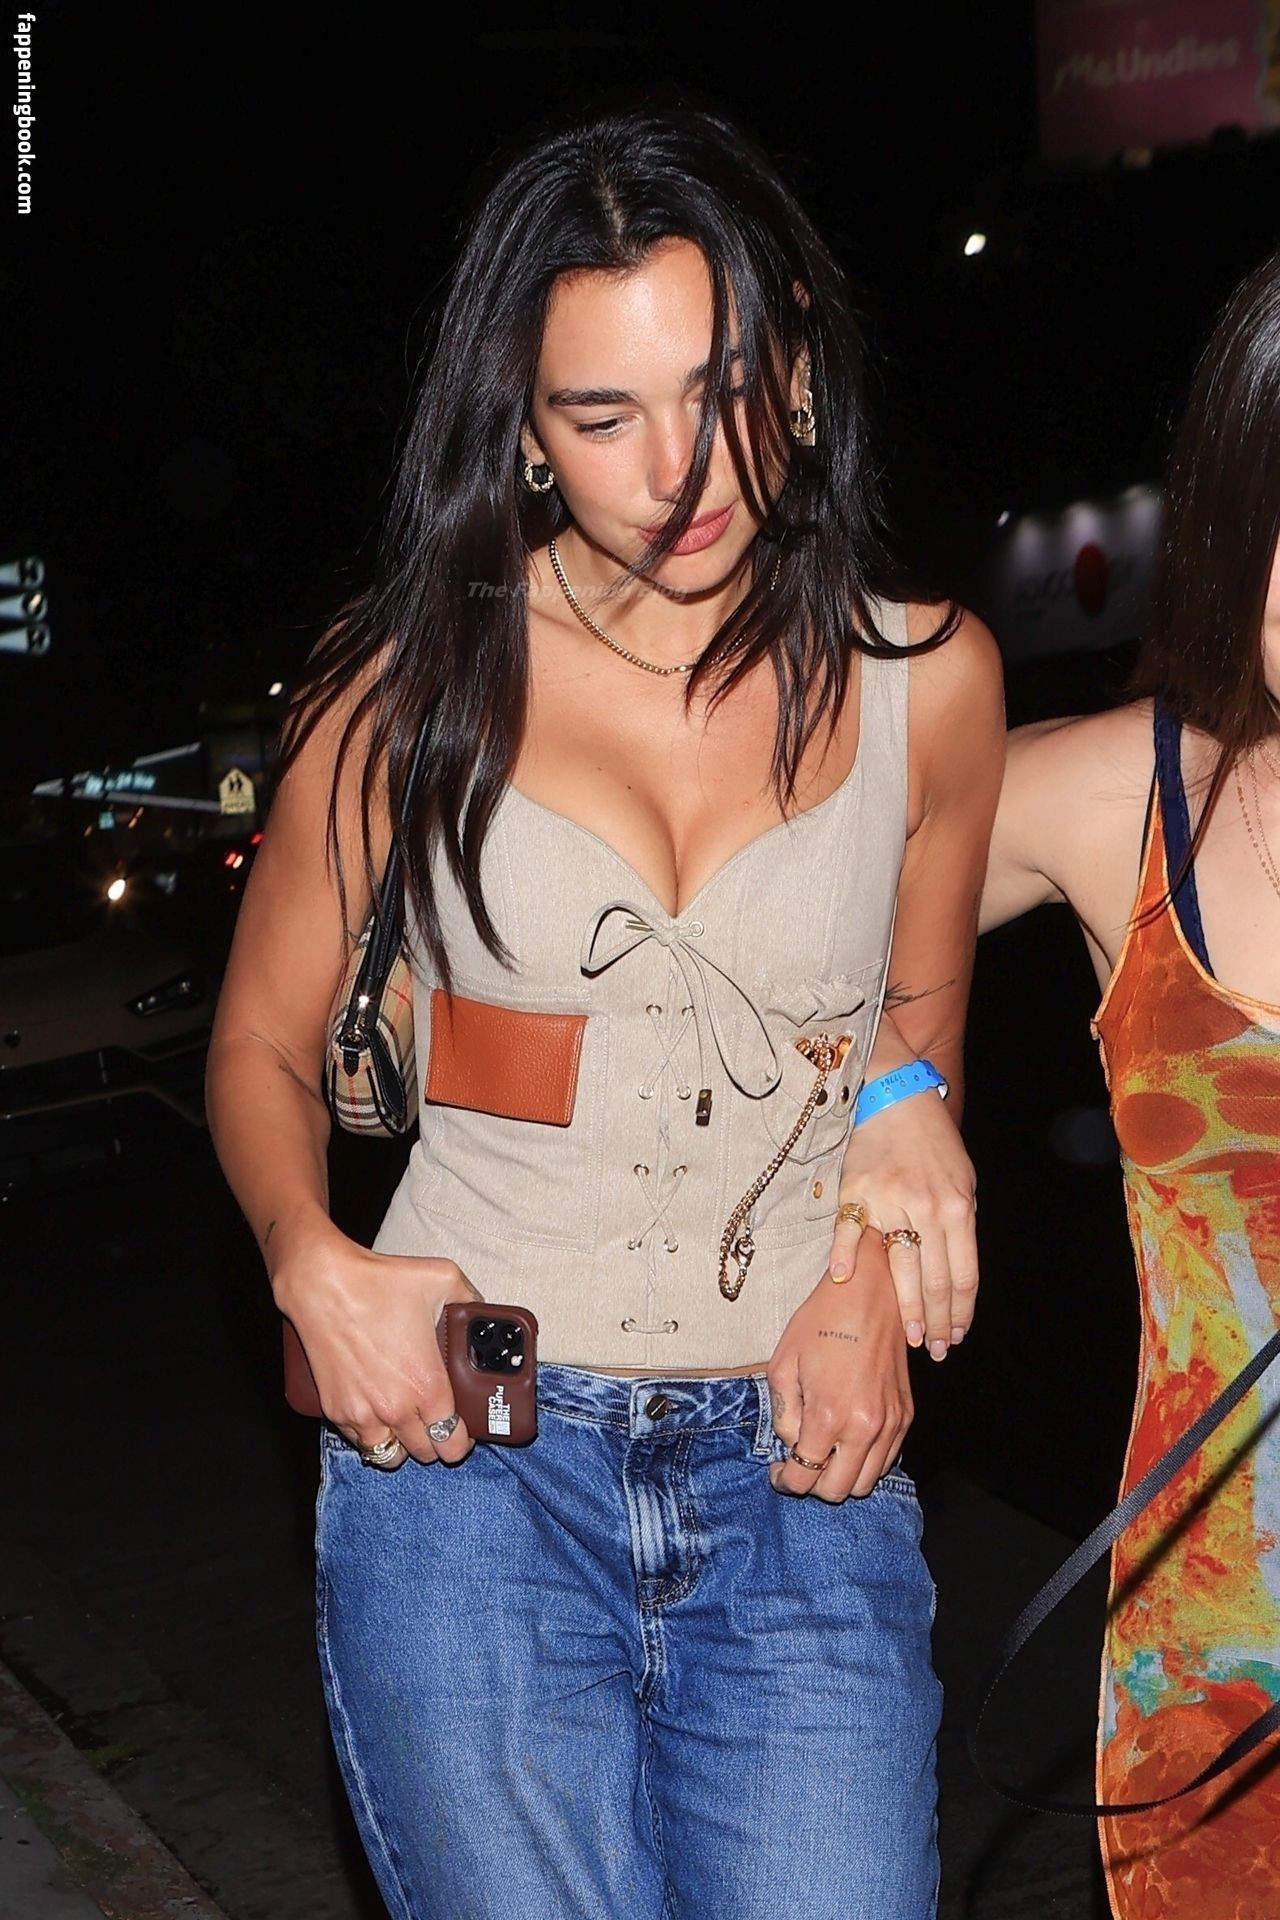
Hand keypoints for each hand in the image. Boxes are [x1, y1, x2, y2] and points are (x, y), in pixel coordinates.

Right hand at [272, 1215, 480, 1468]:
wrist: (322, 1284)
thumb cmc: (379, 1281)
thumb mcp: (443, 1279)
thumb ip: (471, 1298)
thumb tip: (481, 1309)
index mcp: (427, 1386)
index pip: (454, 1442)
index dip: (464, 1439)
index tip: (463, 1428)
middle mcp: (395, 1408)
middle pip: (426, 1453)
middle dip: (436, 1441)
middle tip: (436, 1420)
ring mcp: (362, 1414)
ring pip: (390, 1457)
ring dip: (402, 1446)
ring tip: (406, 1425)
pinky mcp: (335, 1409)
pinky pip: (359, 1442)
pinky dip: (371, 1435)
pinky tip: (377, 1416)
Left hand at [767, 1234, 911, 1502]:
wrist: (870, 1294)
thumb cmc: (822, 1322)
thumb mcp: (783, 1363)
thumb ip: (783, 1414)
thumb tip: (792, 1444)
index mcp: (829, 1415)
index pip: (804, 1477)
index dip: (785, 1481)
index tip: (777, 1472)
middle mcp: (865, 1427)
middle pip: (838, 1491)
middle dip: (812, 1485)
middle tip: (798, 1464)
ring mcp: (891, 1423)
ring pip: (867, 1482)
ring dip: (841, 1477)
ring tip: (824, 1453)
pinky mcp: (906, 1414)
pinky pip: (888, 1460)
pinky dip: (866, 1461)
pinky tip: (847, 1439)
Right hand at [828, 1088, 977, 1361]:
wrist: (897, 1098)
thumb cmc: (932, 1143)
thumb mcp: (962, 1181)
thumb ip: (960, 1224)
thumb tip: (957, 1271)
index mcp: (958, 1208)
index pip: (964, 1275)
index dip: (961, 1311)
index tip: (957, 1336)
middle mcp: (928, 1210)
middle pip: (936, 1281)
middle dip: (938, 1322)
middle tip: (935, 1350)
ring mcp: (891, 1203)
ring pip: (901, 1269)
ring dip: (908, 1310)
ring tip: (912, 1338)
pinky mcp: (856, 1193)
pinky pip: (849, 1232)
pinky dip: (846, 1259)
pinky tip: (845, 1283)